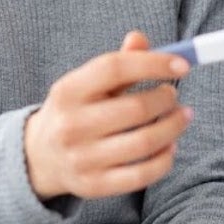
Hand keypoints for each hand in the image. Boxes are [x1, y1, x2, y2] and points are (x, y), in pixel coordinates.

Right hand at [24, 31, 191, 200]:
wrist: (40, 157)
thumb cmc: (75, 112)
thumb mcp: (86, 84)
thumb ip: (117, 63)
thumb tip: (140, 39)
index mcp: (68, 91)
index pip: (114, 68)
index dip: (153, 63)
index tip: (183, 64)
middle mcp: (71, 125)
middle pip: (135, 109)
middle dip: (166, 100)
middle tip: (174, 96)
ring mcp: (81, 158)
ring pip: (144, 143)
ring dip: (173, 127)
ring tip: (181, 117)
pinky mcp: (94, 185)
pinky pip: (141, 175)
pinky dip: (164, 159)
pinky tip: (170, 146)